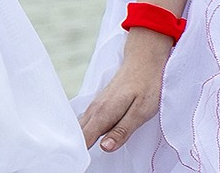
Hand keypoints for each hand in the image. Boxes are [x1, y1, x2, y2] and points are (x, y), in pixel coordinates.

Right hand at [79, 30, 171, 152]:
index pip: (83, 139)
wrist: (145, 57)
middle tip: (71, 162)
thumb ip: (122, 130)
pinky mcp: (100, 103)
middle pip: (78, 134)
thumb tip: (104, 148)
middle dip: (74, 150)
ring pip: (80, 127)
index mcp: (103, 114)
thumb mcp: (142, 111)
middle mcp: (95, 109)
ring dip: (77, 141)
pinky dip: (82, 131)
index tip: (75, 164)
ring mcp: (96, 105)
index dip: (78, 154)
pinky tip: (85, 139)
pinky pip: (85, 121)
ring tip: (75, 156)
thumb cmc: (147, 84)